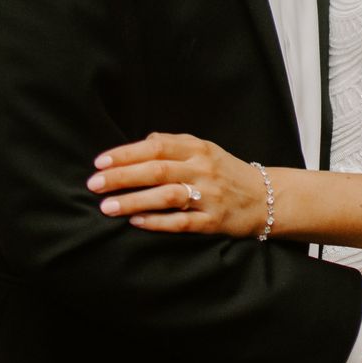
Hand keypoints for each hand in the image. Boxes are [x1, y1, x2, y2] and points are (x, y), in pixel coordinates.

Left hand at [86, 132, 267, 237]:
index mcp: (199, 149)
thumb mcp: (206, 150)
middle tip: (94, 184)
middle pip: (157, 170)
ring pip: (167, 196)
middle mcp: (203, 170)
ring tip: (107, 207)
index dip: (126, 153)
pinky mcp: (213, 221)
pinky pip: (182, 222)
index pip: (157, 147)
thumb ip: (175, 143)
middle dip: (122, 177)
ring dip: (134, 201)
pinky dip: (157, 222)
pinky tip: (136, 223)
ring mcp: (209, 196)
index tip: (99, 162)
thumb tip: (145, 139)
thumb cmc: (228, 172)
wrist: (267, 197)